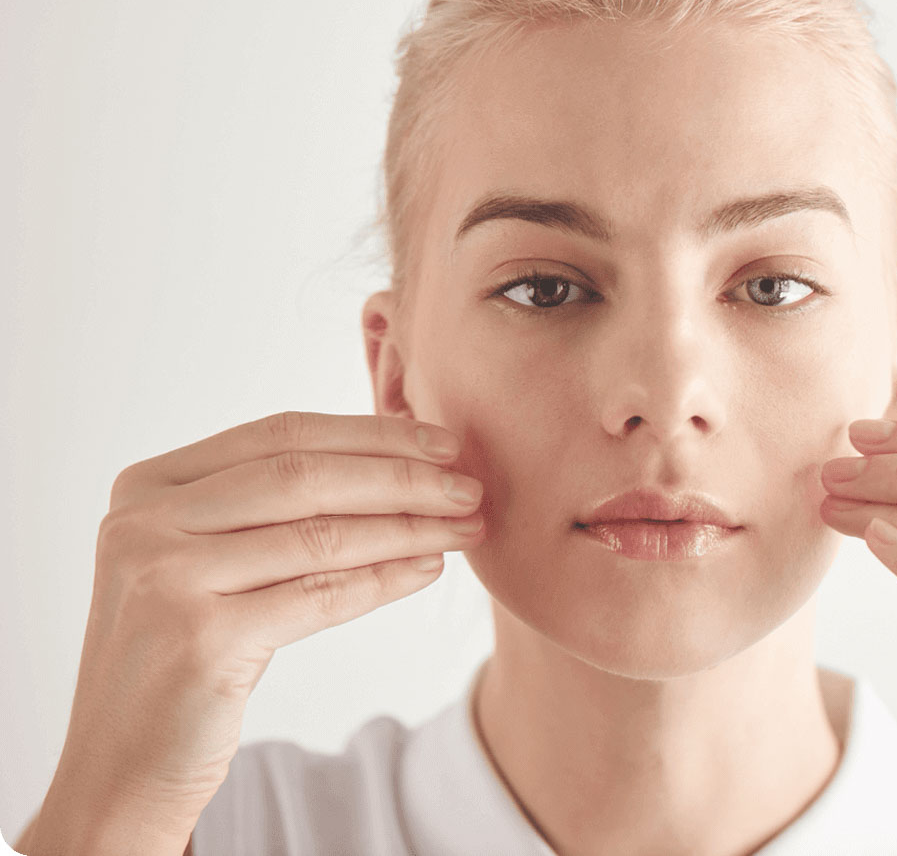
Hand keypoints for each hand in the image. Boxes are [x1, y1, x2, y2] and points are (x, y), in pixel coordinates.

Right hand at [32, 411, 485, 851]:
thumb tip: (397, 457)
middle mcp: (146, 522)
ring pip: (319, 535)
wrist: (122, 767)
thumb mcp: (209, 561)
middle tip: (470, 484)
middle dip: (401, 476)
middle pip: (304, 476)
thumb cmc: (184, 654)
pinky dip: (384, 580)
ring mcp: (166, 578)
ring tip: (466, 525)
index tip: (442, 441)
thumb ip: (271, 507)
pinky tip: (428, 569)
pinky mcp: (198, 638)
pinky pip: (319, 596)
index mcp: (148, 486)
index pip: (280, 434)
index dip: (371, 433)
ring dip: (408, 527)